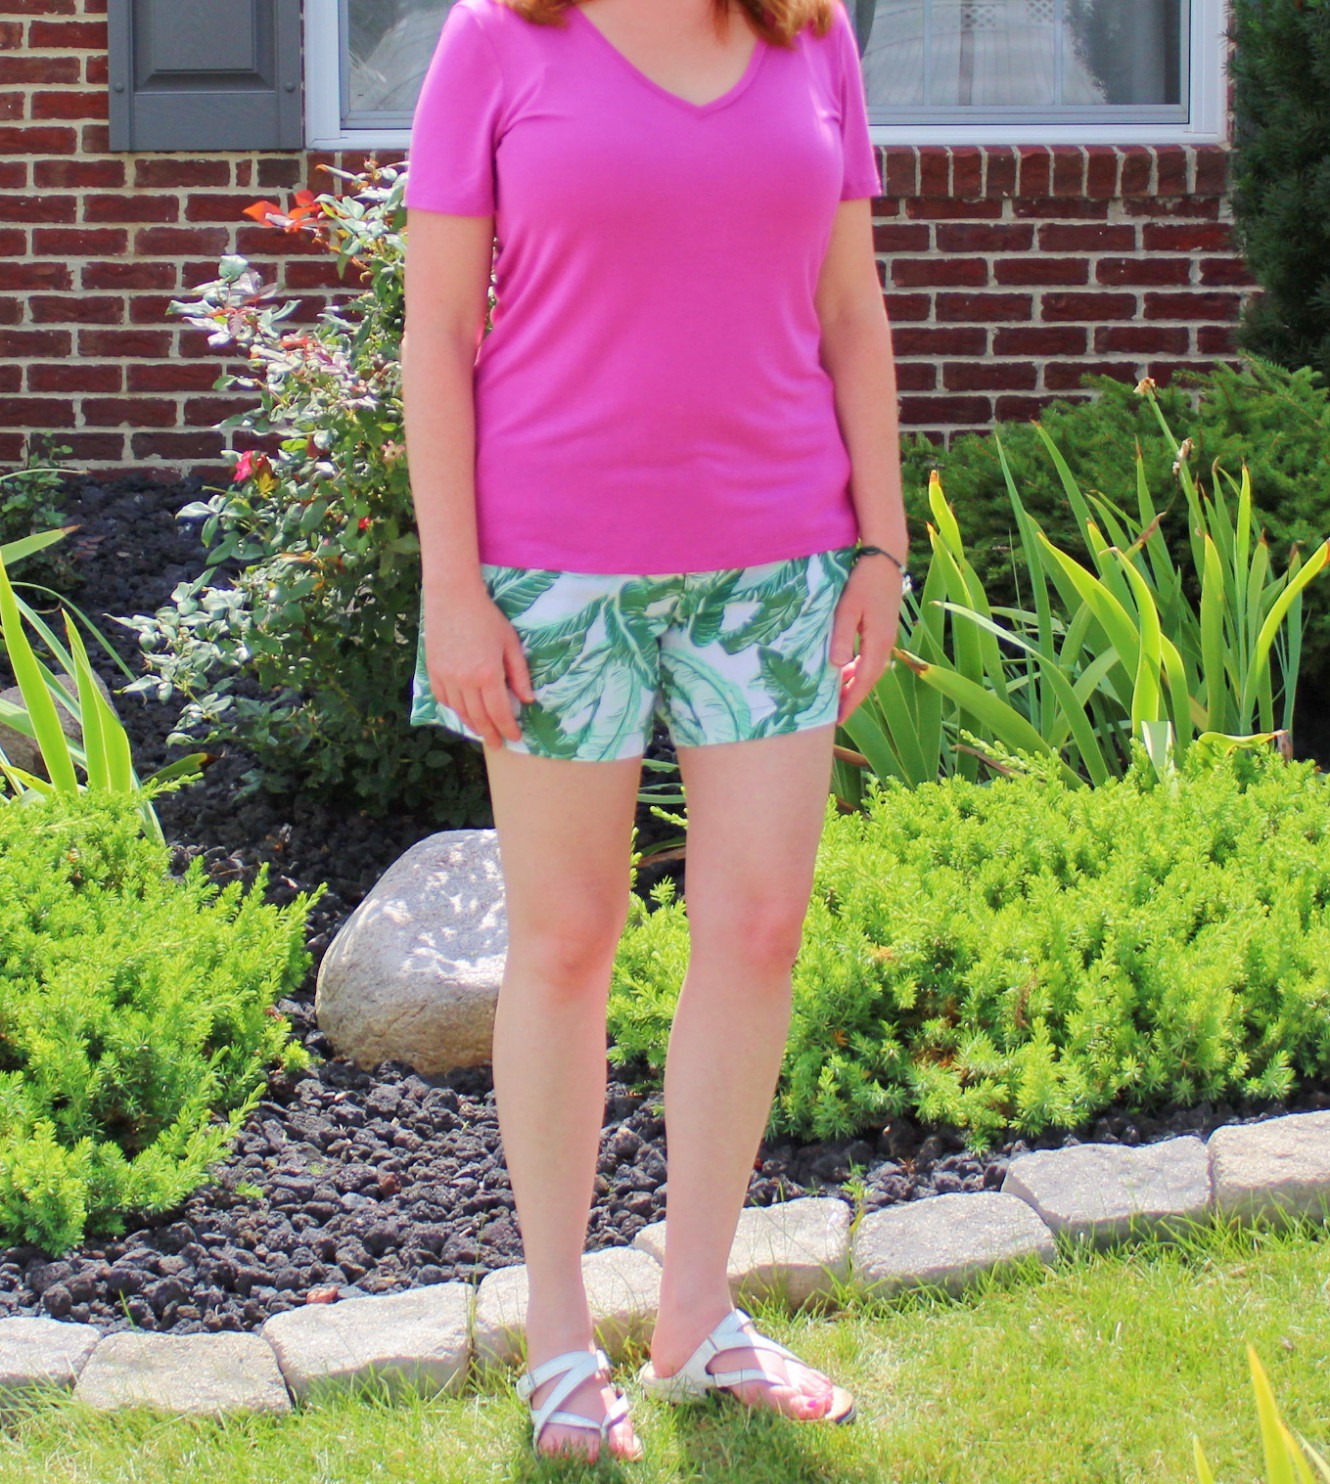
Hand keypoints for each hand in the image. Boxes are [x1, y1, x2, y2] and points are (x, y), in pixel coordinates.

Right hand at [422, 582, 536, 749]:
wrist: (452, 597)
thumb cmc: (487, 617)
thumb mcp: (511, 643)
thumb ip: (519, 673)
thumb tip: (528, 699)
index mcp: (488, 674)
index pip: (500, 712)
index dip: (508, 728)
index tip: (515, 737)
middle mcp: (465, 681)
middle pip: (478, 717)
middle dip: (490, 733)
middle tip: (498, 744)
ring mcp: (446, 677)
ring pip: (460, 711)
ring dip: (472, 725)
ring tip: (483, 732)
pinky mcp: (433, 671)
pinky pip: (443, 699)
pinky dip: (454, 710)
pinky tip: (463, 713)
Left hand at [828, 555, 905, 725]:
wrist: (885, 556)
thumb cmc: (863, 579)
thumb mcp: (848, 608)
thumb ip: (842, 637)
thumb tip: (837, 667)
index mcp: (878, 641)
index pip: (865, 680)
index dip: (852, 701)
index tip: (838, 719)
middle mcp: (886, 642)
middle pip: (870, 678)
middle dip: (853, 696)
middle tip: (835, 713)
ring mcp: (886, 634)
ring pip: (871, 667)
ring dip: (856, 682)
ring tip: (837, 695)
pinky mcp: (883, 626)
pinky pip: (871, 656)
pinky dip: (859, 667)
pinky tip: (846, 667)